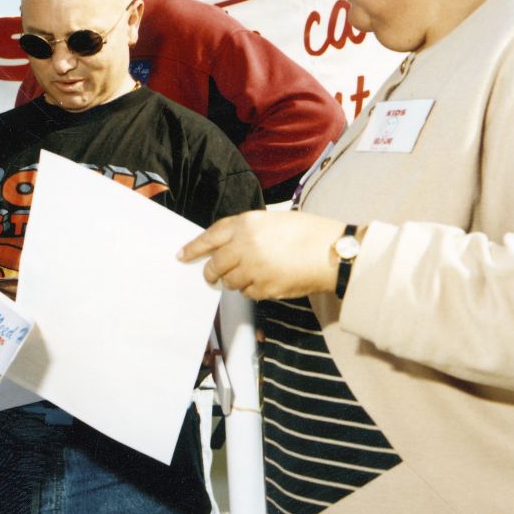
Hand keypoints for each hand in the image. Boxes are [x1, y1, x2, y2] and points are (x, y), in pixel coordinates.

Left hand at [178, 210, 347, 299]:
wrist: (332, 251)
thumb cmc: (306, 232)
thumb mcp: (271, 220)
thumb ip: (246, 231)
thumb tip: (226, 246)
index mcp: (246, 223)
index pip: (210, 236)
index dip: (193, 247)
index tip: (182, 255)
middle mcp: (246, 245)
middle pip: (215, 264)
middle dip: (210, 271)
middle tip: (210, 275)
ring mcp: (254, 268)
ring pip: (229, 281)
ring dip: (232, 281)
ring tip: (245, 275)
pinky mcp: (265, 287)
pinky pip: (247, 292)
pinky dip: (250, 290)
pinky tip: (263, 282)